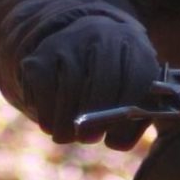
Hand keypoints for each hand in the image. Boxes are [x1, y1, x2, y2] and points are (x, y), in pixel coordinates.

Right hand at [32, 23, 163, 148]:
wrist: (76, 43)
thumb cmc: (112, 80)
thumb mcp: (130, 91)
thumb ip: (133, 121)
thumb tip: (117, 143)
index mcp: (134, 45)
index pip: (138, 80)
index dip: (126, 117)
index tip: (114, 141)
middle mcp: (103, 36)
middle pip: (104, 80)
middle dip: (96, 116)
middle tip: (88, 139)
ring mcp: (70, 42)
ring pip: (70, 85)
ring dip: (66, 120)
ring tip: (66, 137)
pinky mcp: (41, 54)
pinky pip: (43, 86)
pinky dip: (45, 112)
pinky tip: (50, 125)